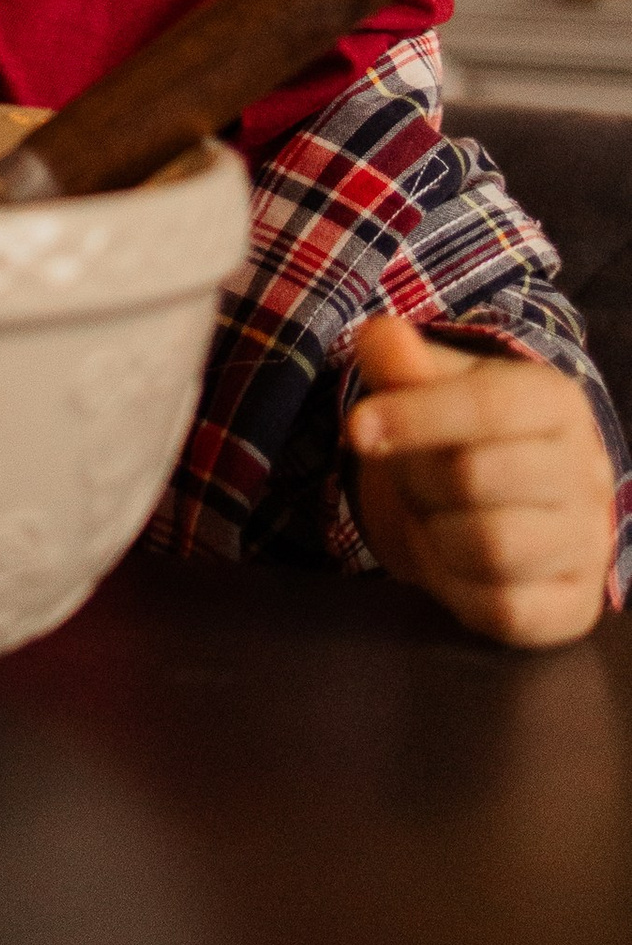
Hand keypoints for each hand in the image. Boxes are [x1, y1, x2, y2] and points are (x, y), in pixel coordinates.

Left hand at [347, 313, 617, 645]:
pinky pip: (506, 609)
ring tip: (433, 518)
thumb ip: (401, 360)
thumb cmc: (458, 437)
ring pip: (492, 547)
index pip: (488, 405)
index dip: (414, 415)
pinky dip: (458, 589)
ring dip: (435, 535)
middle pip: (475, 477)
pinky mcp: (576, 606)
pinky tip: (451, 564)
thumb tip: (379, 336)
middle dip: (417, 479)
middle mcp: (588, 472)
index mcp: (557, 402)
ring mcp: (589, 544)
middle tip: (410, 478)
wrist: (500, 506)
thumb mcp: (430, 385)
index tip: (356, 428)